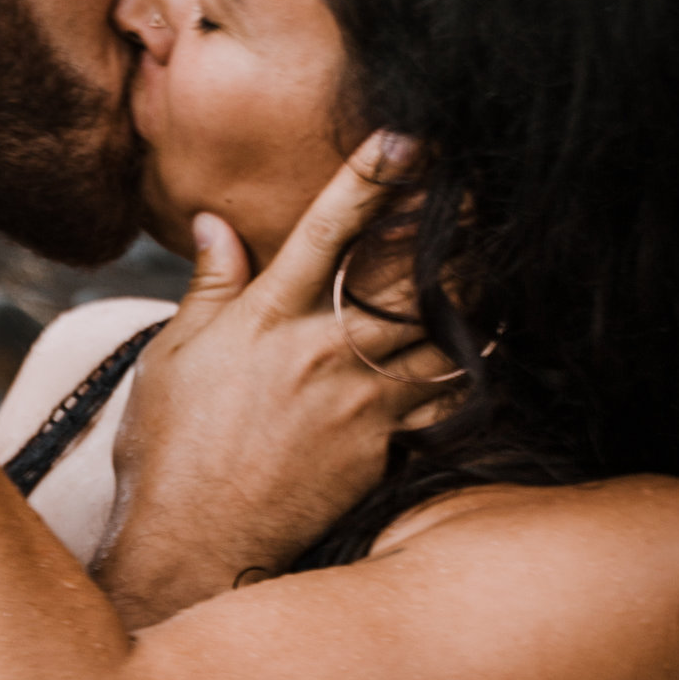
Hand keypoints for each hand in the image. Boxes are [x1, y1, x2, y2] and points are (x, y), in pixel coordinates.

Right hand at [99, 135, 453, 626]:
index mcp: (265, 318)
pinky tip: (495, 354)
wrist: (191, 541)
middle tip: (484, 199)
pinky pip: (443, 402)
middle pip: (408, 278)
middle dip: (451, 234)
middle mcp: (320, 351)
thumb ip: (208, 289)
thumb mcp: (171, 359)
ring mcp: (358, 401)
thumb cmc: (169, 451)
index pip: (325, 231)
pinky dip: (473, 375)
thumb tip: (214, 225)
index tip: (407, 138)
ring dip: (478, 302)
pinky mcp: (381, 448)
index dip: (368, 179)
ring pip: (442, 337)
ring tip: (509, 269)